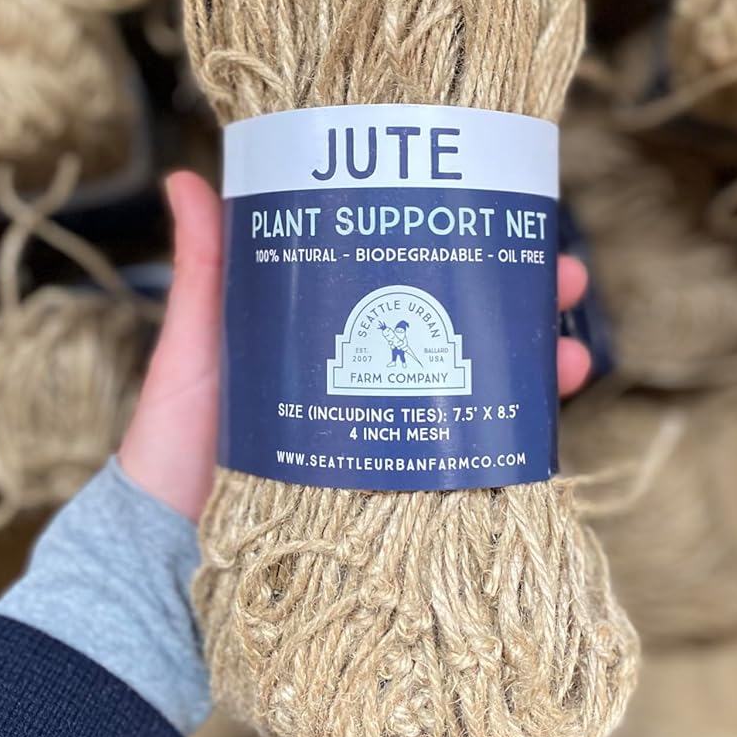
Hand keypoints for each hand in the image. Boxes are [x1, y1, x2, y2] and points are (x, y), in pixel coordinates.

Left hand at [119, 171, 592, 523]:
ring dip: (534, 367)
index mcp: (331, 336)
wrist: (165, 555)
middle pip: (463, 329)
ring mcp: (390, 441)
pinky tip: (541, 428)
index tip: (501, 214)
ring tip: (570, 355)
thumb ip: (206, 273)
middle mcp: (372, 382)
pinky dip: (513, 446)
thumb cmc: (174, 447)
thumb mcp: (197, 349)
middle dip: (522, 300)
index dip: (462, 247)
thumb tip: (189, 181)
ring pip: (480, 392)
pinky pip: (471, 468)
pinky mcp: (400, 500)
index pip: (411, 277)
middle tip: (562, 276)